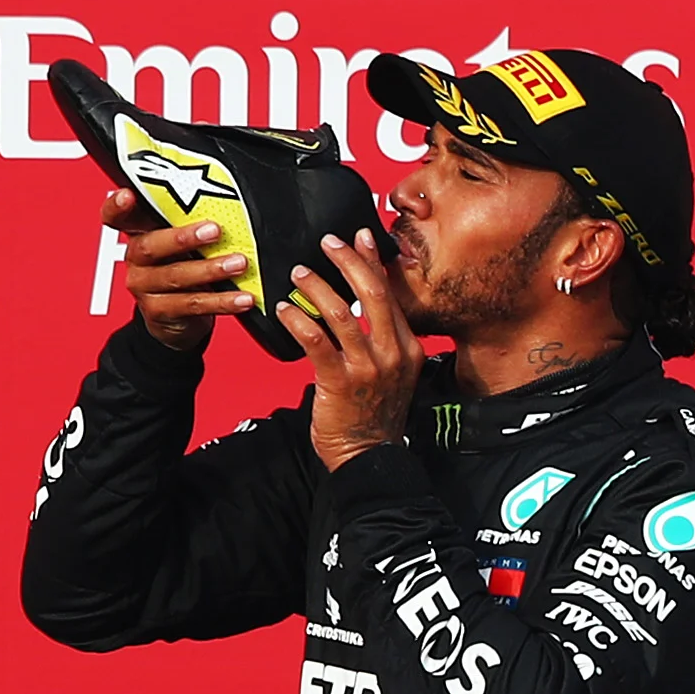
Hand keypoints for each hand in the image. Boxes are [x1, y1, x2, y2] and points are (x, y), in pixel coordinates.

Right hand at [107, 190, 251, 354]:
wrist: (179, 322)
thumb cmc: (183, 271)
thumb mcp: (182, 245)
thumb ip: (189, 225)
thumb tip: (226, 208)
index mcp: (138, 234)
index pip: (115, 216)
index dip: (116, 206)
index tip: (128, 195)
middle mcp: (136, 259)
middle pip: (150, 246)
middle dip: (183, 238)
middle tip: (214, 231)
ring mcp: (144, 287)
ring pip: (176, 276)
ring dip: (211, 269)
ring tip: (238, 264)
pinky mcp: (159, 311)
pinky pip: (192, 304)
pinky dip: (222, 301)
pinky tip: (242, 298)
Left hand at [275, 231, 420, 471]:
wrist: (368, 457)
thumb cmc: (374, 415)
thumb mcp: (392, 373)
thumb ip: (382, 339)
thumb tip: (359, 302)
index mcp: (410, 349)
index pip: (391, 295)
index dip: (373, 262)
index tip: (360, 236)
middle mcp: (394, 355)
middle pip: (372, 293)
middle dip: (348, 261)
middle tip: (326, 242)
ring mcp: (369, 369)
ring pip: (342, 312)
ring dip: (316, 286)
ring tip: (298, 272)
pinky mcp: (340, 382)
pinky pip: (316, 340)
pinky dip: (297, 320)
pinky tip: (284, 309)